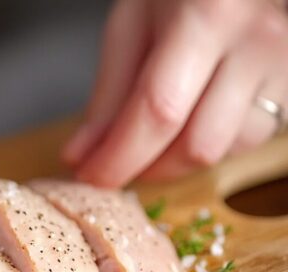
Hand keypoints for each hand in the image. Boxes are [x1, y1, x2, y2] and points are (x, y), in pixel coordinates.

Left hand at [62, 0, 287, 186]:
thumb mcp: (129, 28)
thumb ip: (107, 99)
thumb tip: (81, 158)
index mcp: (207, 17)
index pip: (159, 112)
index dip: (120, 157)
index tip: (90, 177)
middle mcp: (256, 43)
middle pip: (196, 146)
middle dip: (146, 168)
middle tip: (114, 162)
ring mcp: (284, 66)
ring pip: (223, 151)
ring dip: (175, 160)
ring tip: (151, 135)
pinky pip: (246, 143)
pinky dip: (206, 146)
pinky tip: (189, 122)